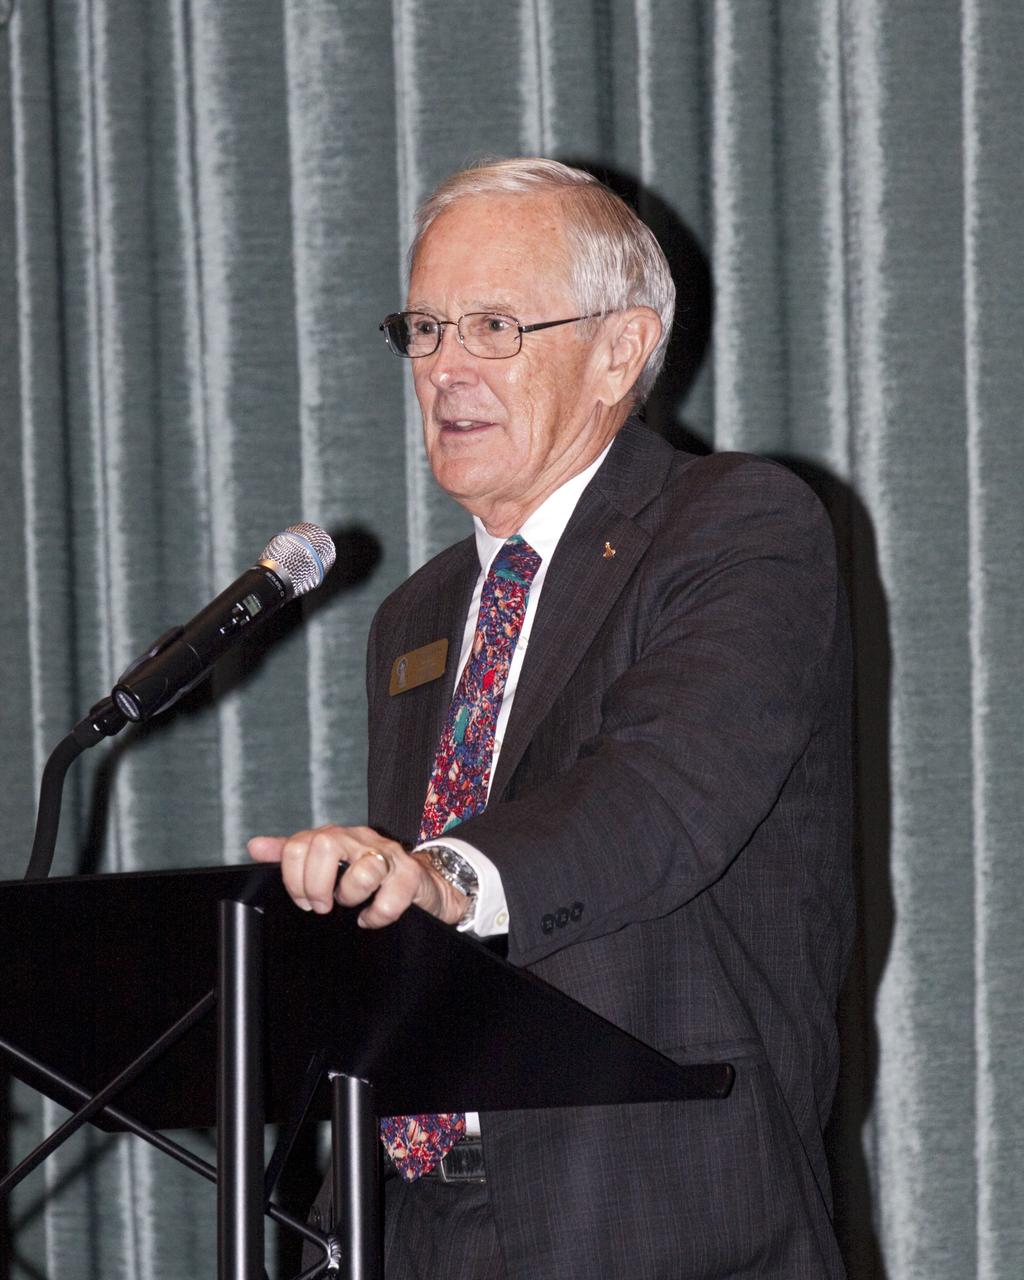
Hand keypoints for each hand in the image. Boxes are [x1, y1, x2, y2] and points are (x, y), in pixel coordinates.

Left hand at [247, 824, 467, 927]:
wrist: (422, 881)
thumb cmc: (369, 873)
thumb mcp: (327, 862)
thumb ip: (291, 853)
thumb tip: (255, 846)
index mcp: (335, 836)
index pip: (299, 844)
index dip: (292, 877)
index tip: (300, 899)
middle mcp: (360, 839)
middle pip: (326, 844)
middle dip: (316, 884)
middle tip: (320, 906)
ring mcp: (388, 855)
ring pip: (364, 867)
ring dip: (351, 895)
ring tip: (351, 905)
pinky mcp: (411, 876)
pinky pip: (392, 895)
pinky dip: (377, 914)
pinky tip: (371, 918)